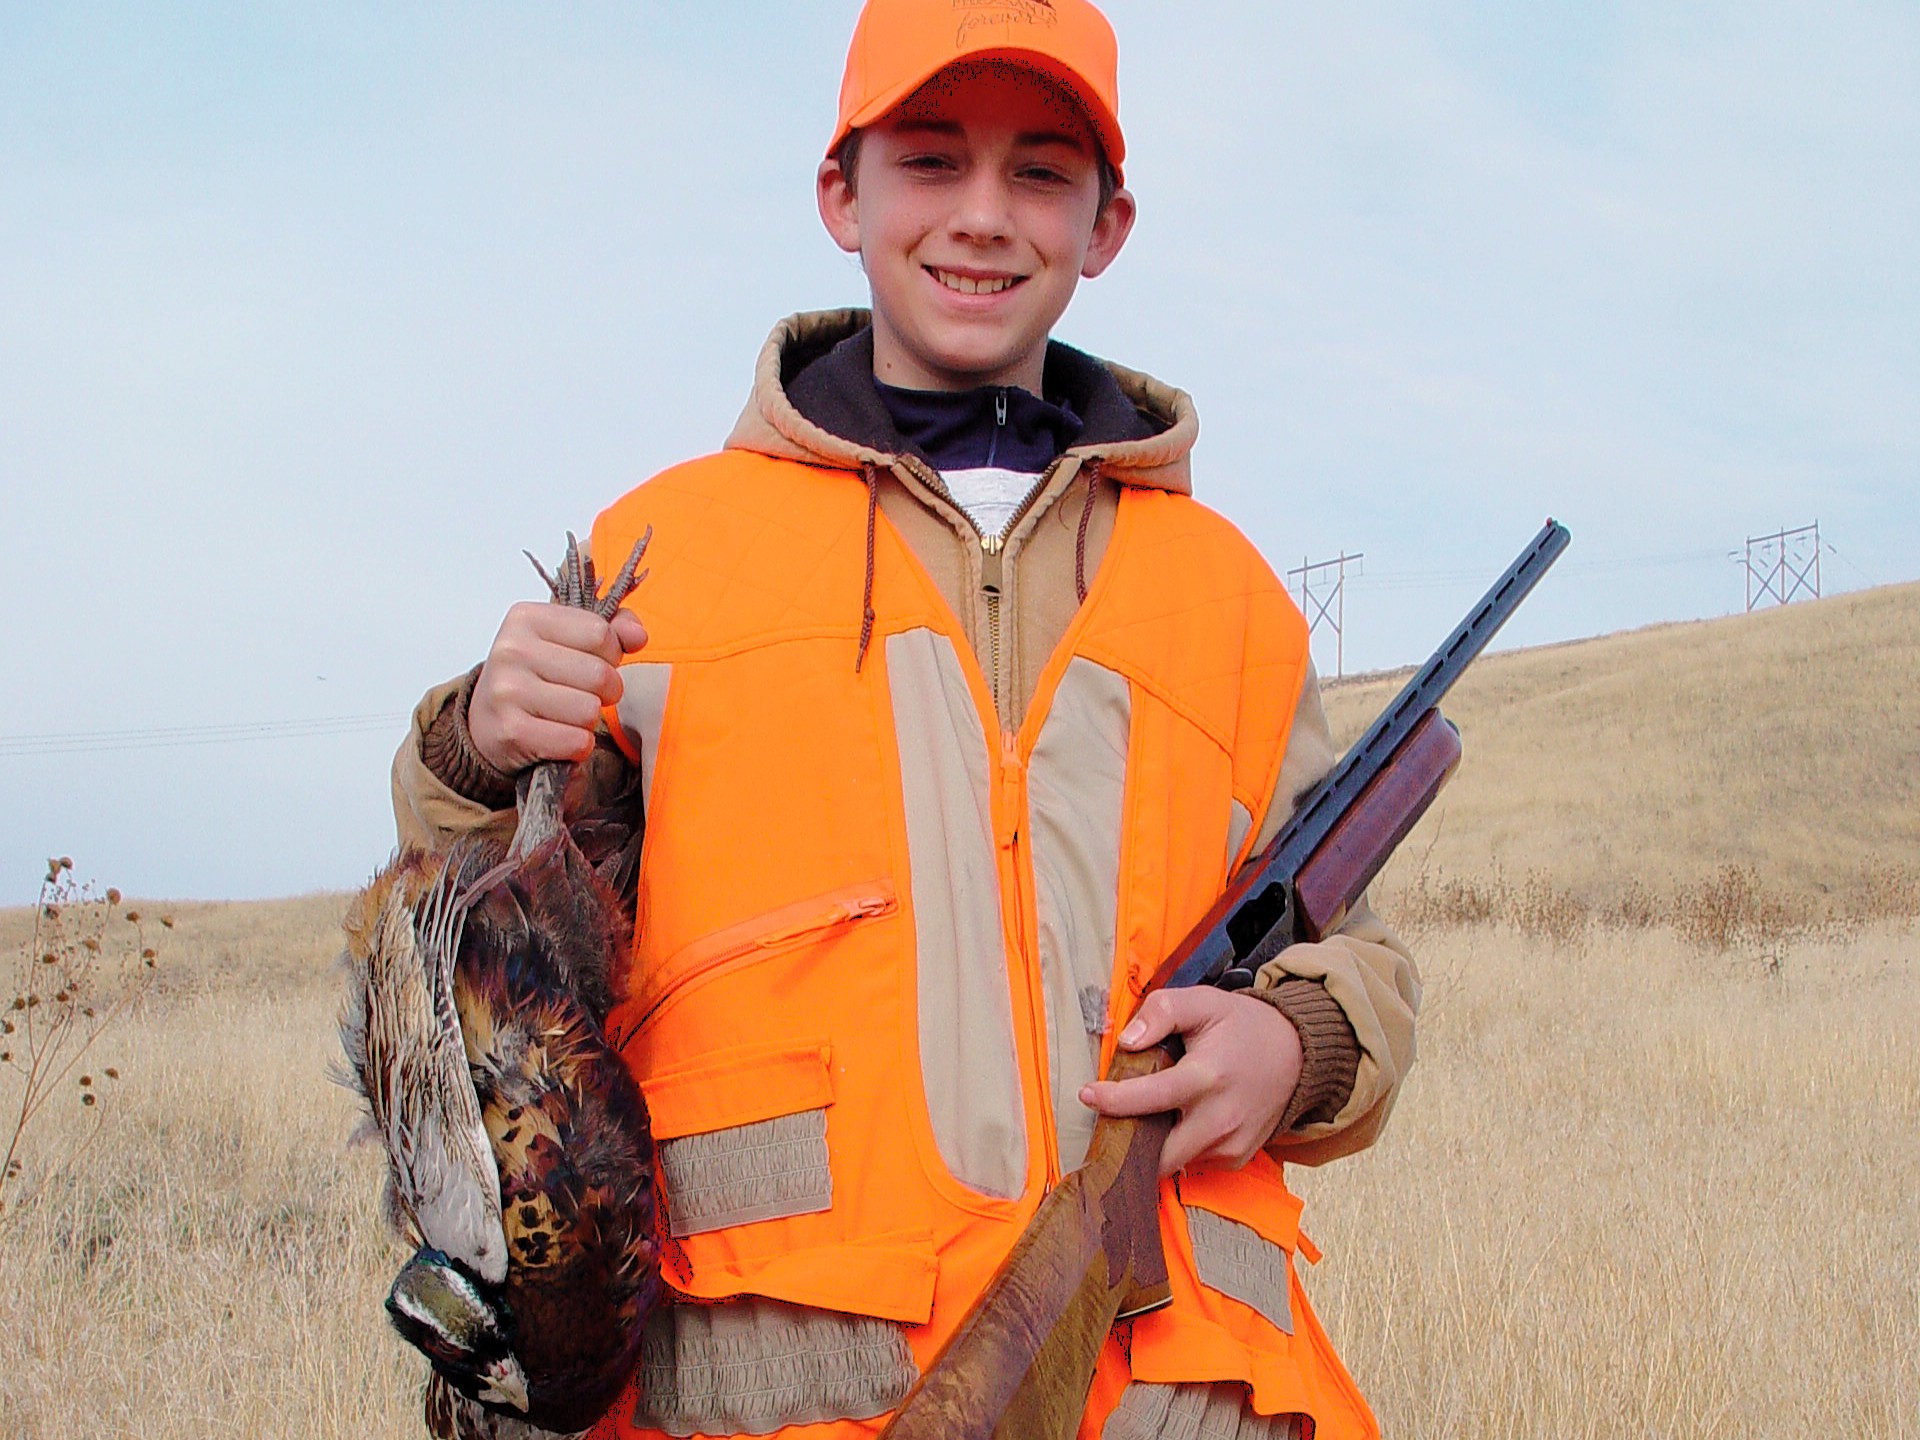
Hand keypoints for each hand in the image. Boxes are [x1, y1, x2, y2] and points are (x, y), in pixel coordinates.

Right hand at [468, 602, 647, 771]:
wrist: (485, 722)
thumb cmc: (534, 676)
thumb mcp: (565, 639)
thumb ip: (610, 628)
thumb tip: (638, 636)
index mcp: (526, 618)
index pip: (600, 632)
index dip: (610, 654)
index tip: (593, 662)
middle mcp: (511, 650)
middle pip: (599, 674)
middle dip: (606, 691)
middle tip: (585, 695)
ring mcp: (508, 692)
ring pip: (590, 710)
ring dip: (588, 720)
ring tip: (567, 716)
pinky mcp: (512, 732)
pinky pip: (576, 741)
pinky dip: (577, 745)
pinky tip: (559, 737)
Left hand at [1079, 987, 1302, 1176]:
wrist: (1296, 1053)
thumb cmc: (1242, 1026)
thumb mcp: (1203, 1002)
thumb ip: (1161, 1012)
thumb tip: (1127, 1041)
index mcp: (1208, 1078)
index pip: (1150, 1098)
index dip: (1113, 1100)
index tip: (1086, 1094)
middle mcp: (1220, 1119)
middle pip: (1157, 1152)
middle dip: (1129, 1141)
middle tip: (1110, 1119)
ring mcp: (1231, 1145)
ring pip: (1173, 1161)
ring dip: (1154, 1144)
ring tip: (1149, 1113)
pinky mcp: (1236, 1159)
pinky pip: (1194, 1162)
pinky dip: (1179, 1146)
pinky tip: (1180, 1120)